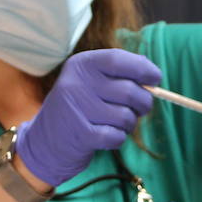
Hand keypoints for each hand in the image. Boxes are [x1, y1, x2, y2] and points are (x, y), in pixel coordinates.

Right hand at [15, 48, 161, 186]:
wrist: (45, 142)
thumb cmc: (80, 109)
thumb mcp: (91, 83)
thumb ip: (119, 75)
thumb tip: (153, 76)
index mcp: (81, 65)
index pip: (118, 59)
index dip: (143, 68)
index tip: (156, 78)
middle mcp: (76, 83)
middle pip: (129, 91)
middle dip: (143, 103)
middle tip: (140, 109)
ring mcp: (76, 109)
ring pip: (126, 116)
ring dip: (129, 124)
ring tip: (116, 124)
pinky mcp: (80, 134)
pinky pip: (117, 136)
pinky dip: (118, 138)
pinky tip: (106, 136)